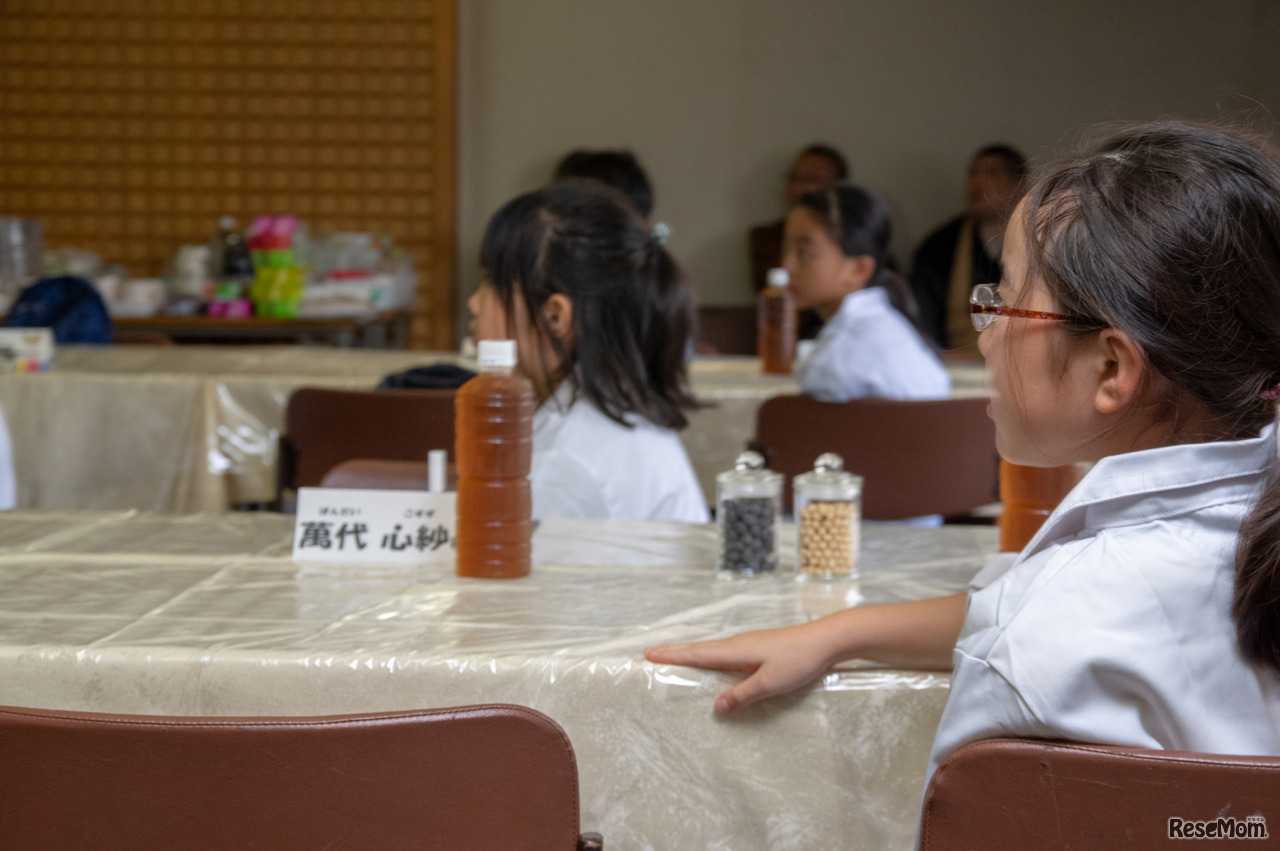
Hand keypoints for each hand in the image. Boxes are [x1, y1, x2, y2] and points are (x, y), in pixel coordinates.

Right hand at [644, 621, 835, 713]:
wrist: (825, 640)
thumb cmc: (799, 660)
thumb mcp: (770, 683)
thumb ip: (742, 694)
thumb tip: (716, 706)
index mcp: (736, 650)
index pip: (697, 654)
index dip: (672, 655)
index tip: (648, 653)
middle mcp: (737, 643)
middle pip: (699, 648)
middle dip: (674, 651)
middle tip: (650, 652)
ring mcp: (748, 643)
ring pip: (711, 649)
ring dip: (690, 652)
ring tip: (673, 656)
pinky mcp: (758, 647)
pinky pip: (724, 651)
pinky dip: (708, 655)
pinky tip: (712, 661)